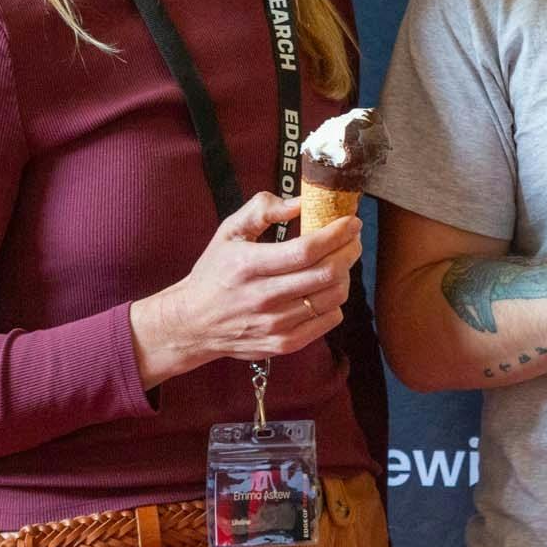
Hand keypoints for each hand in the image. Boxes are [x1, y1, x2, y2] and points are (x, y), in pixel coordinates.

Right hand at [130, 191, 362, 388]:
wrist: (192, 323)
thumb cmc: (215, 272)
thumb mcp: (229, 232)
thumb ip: (262, 210)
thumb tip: (300, 202)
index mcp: (249, 265)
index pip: (306, 250)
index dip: (337, 234)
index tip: (352, 221)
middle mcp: (264, 297)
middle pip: (326, 273)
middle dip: (350, 250)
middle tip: (353, 238)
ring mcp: (275, 324)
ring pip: (333, 297)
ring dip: (345, 274)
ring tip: (340, 261)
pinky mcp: (284, 344)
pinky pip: (329, 320)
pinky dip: (336, 301)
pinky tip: (326, 288)